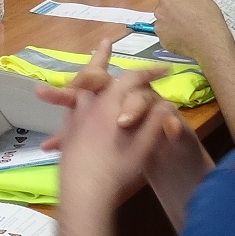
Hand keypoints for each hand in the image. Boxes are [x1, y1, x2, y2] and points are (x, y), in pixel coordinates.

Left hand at [42, 55, 188, 205]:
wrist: (83, 192)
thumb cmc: (117, 169)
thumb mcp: (143, 146)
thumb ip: (155, 123)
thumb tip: (166, 107)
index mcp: (110, 105)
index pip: (131, 78)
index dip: (150, 72)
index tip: (164, 69)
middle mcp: (89, 105)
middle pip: (95, 74)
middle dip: (102, 58)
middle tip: (105, 43)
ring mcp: (75, 118)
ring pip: (79, 90)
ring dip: (85, 78)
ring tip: (86, 71)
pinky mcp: (68, 134)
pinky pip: (70, 111)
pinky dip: (73, 101)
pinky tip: (74, 104)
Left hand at [154, 0, 234, 66]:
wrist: (210, 42)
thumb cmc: (207, 21)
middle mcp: (160, 12)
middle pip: (162, 8)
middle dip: (171, 10)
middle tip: (185, 14)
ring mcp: (160, 28)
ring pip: (163, 23)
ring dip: (171, 24)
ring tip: (187, 27)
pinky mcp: (163, 41)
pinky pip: (166, 36)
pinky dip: (173, 36)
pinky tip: (185, 36)